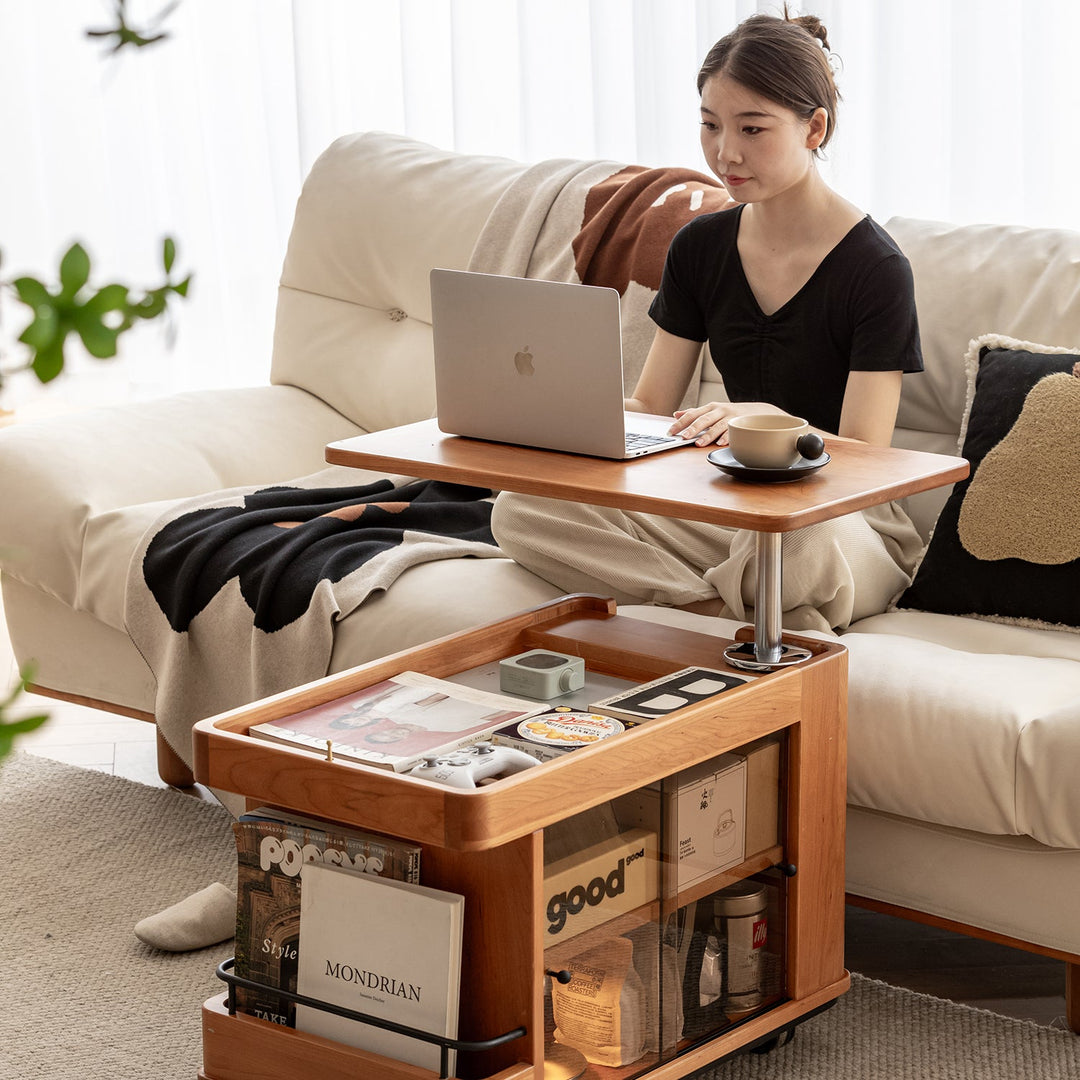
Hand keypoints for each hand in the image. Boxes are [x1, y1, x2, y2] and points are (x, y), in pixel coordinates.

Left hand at [668, 401, 784, 445]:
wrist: (758, 411)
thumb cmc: (730, 413)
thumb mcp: (712, 410)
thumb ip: (694, 413)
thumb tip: (676, 414)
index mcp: (710, 407)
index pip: (692, 414)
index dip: (680, 423)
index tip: (671, 432)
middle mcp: (719, 410)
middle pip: (703, 419)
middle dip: (692, 428)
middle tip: (684, 437)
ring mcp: (730, 417)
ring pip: (717, 426)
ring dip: (708, 435)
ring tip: (699, 443)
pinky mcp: (741, 425)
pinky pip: (733, 432)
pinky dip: (726, 437)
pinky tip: (720, 443)